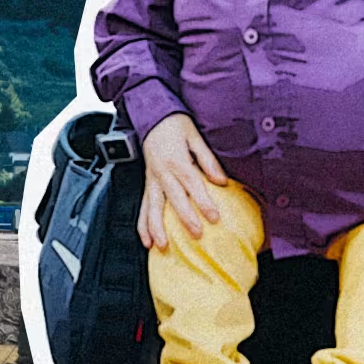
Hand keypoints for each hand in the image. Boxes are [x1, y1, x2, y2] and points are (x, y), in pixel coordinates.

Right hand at [137, 113, 228, 249]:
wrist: (151, 117)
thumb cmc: (174, 125)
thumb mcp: (195, 136)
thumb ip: (207, 160)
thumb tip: (221, 180)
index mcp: (176, 160)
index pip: (191, 184)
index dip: (203, 201)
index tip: (214, 217)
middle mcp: (161, 173)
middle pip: (173, 199)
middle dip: (185, 218)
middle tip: (196, 234)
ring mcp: (151, 180)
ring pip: (152, 207)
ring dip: (156, 228)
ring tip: (163, 246)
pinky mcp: (147, 184)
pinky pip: (142, 207)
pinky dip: (142, 225)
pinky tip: (146, 240)